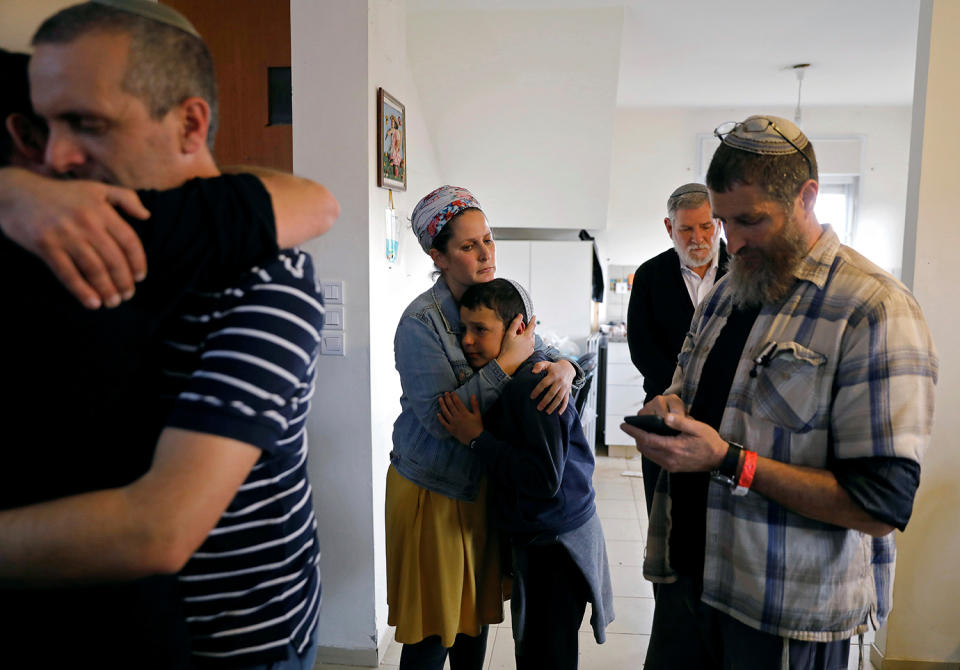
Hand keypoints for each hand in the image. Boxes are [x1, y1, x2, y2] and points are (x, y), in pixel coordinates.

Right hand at [0, 168, 148, 308]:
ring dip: (106, 289)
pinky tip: (92, 303)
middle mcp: (86, 222)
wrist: (17, 193)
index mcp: (101, 210)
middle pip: (113, 259)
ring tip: (113, 302)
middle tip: (128, 295)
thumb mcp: (96, 189)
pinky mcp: (46, 246)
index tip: (140, 277)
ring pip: (94, 269)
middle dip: (124, 281)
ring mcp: (65, 235)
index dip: (138, 262)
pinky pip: (68, 273)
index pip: (129, 240)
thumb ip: (125, 198)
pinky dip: (82, 291)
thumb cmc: (62, 194)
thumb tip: (146, 215)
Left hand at [437, 392, 483, 444]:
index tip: (451, 392)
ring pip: (446, 412)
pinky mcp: (451, 429)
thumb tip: (473, 395)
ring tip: (440, 399)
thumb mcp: (478, 414)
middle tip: (445, 393)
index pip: (457, 402)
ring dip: (442, 405)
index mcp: (464, 413)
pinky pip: (444, 423)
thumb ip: (475, 404)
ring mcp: (453, 423)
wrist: (476, 439)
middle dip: (447, 398)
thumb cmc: (477, 426)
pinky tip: (438, 414)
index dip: (454, 396)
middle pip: (451, 406)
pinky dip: (440, 418)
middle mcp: (457, 417)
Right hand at [495, 313, 535, 374]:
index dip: (533, 320)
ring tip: (521, 336)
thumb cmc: (507, 349)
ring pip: (531, 340)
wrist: (508, 364)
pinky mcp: (529, 354)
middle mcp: (531, 343)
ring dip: (528, 336)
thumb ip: (515, 324)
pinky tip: (521, 345)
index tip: (534, 316)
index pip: (532, 325)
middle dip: (529, 329)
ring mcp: (531, 349)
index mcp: (527, 337)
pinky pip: (530, 346)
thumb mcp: (509, 334)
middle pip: (532, 333)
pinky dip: (527, 343)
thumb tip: (520, 316)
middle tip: (524, 327)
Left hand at [529, 359, 574, 414]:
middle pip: (552, 393)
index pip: (544, 384)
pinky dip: (563, 407)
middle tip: (538, 408)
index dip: (537, 390)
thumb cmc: (554, 367)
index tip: (531, 397)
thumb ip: (539, 366)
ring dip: (553, 406)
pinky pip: (566, 400)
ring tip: (546, 412)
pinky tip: (559, 413)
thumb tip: (533, 372)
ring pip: (559, 398)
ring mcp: (565, 387)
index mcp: (553, 375)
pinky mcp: (568, 391)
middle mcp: (560, 381)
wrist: (568, 368)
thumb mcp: (547, 364)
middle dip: (545, 401)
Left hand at [620, 396, 726, 472]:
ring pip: (648, 454)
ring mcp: (670, 465)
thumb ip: (680, 422)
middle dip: (635, 437)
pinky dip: (649, 449)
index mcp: (674, 448)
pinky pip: (655, 458)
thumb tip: (665, 417)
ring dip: (642, 444)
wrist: (719, 460)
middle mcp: (669, 459)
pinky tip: (651, 441)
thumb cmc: (709, 442)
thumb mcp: (698, 428)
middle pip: (644, 448)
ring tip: (639, 433)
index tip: (624, 425)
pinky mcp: (672, 468)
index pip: (647, 439)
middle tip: (631, 427)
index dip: (634, 432)